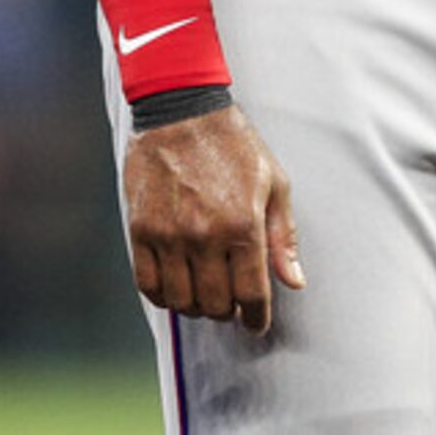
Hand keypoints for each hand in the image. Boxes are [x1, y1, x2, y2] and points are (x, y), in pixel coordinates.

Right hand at [121, 102, 305, 333]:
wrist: (182, 112)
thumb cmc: (235, 145)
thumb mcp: (274, 182)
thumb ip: (283, 236)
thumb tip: (294, 281)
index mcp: (244, 224)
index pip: (251, 294)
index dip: (256, 318)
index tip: (256, 323)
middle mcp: (206, 235)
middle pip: (215, 303)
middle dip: (227, 311)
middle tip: (232, 303)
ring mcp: (169, 235)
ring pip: (181, 301)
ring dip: (196, 307)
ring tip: (205, 295)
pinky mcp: (141, 231)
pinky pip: (148, 285)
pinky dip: (163, 296)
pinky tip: (176, 287)